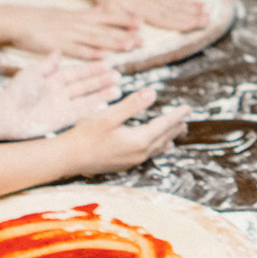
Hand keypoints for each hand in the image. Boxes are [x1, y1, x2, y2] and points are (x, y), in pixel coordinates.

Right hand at [0, 5, 140, 57]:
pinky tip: (103, 57)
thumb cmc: (41, 19)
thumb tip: (103, 9)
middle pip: (105, 28)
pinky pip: (76, 51)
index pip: (107, 16)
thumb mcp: (66, 13)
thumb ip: (86, 14)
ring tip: (130, 46)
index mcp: (80, 16)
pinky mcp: (57, 46)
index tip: (142, 21)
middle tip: (143, 38)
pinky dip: (90, 54)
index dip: (125, 19)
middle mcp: (77, 24)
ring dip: (112, 43)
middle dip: (125, 33)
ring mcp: (68, 34)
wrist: (17, 20)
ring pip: (94, 39)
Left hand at [0, 53, 121, 137]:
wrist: (5, 115)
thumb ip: (47, 65)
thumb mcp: (31, 74)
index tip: (106, 63)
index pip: (76, 73)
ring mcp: (62, 106)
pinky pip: (82, 112)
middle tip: (118, 75)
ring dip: (102, 94)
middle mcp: (60, 93)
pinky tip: (106, 104)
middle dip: (101, 81)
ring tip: (118, 89)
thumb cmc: (15, 93)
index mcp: (53, 80)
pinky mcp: (63, 119)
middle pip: (85, 85)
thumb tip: (58, 50)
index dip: (91, 69)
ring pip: (87, 98)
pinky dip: (94, 107)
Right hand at [58, 88, 189, 175]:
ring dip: (167, 138)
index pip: (163, 125)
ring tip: (176, 134)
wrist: (68, 158)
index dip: (176, 115)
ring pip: (156, 148)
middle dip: (174, 127)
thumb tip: (152, 93)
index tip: (188, 108)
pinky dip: (156, 148)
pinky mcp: (123, 165)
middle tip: (185, 119)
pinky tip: (153, 148)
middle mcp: (139, 153)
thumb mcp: (109, 116)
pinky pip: (147, 155)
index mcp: (139, 140)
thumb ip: (132, 104)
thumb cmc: (86, 135)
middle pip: (163, 137)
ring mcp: (131, 161)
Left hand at [92, 0, 206, 32]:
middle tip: (208, 20)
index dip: (178, 22)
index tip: (193, 24)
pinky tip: (199, 3)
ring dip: (193, 8)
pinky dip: (188, 0)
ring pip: (177, 3)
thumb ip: (122, 23)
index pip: (162, 17)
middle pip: (174, 10)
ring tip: (208, 12)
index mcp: (140, 8)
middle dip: (191, 16)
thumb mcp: (108, 12)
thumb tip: (137, 35)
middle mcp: (151, 1)